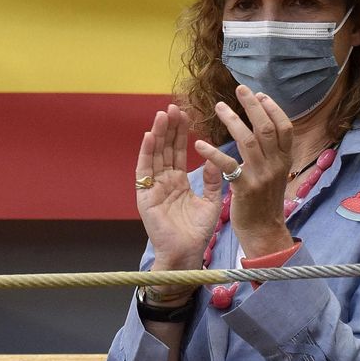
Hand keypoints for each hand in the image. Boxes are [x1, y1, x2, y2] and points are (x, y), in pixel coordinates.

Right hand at [136, 104, 222, 270]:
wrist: (186, 253)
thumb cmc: (198, 232)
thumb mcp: (211, 202)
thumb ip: (213, 181)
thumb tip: (216, 159)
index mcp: (178, 182)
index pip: (177, 151)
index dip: (180, 133)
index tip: (184, 114)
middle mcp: (163, 182)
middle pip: (164, 149)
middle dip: (168, 128)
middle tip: (172, 106)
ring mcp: (153, 188)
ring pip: (154, 155)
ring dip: (157, 134)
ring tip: (162, 114)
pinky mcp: (145, 196)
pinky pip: (144, 171)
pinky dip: (145, 153)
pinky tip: (149, 136)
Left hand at [196, 87, 294, 258]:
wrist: (264, 231)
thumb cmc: (265, 201)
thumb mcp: (275, 173)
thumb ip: (272, 152)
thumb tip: (264, 127)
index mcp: (285, 160)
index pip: (285, 127)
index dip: (273, 108)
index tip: (259, 95)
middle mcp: (276, 165)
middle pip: (266, 127)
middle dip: (253, 105)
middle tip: (240, 89)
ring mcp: (261, 176)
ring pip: (248, 140)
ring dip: (232, 120)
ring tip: (219, 107)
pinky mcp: (245, 188)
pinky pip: (227, 165)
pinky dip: (212, 152)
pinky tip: (199, 143)